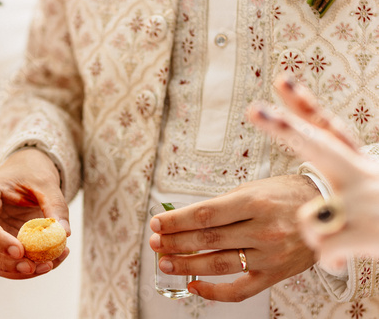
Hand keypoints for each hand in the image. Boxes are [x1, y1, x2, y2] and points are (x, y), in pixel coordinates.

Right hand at [0, 148, 70, 278]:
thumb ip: (55, 205)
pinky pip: (5, 263)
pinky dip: (24, 268)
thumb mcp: (46, 182)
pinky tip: (49, 262)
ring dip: (17, 270)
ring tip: (49, 265)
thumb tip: (64, 233)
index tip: (20, 251)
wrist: (27, 171)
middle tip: (34, 267)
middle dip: (6, 262)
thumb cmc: (32, 172)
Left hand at [149, 175, 318, 301]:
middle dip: (174, 242)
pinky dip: (213, 292)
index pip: (204, 215)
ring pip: (217, 264)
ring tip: (165, 262)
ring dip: (186, 265)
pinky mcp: (274, 274)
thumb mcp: (252, 188)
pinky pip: (239, 289)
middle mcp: (262, 229)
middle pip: (206, 239)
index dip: (176, 221)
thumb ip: (221, 205)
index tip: (157, 223)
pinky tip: (194, 286)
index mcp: (253, 202)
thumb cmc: (285, 194)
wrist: (326, 210)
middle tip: (155, 243)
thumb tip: (185, 218)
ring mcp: (269, 255)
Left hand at [248, 75, 378, 269]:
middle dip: (283, 128)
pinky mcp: (364, 233)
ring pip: (308, 218)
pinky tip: (341, 260)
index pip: (324, 127)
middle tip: (254, 108)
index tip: (282, 80)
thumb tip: (301, 138)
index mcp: (353, 160)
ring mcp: (361, 202)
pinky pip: (324, 248)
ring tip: (337, 238)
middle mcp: (357, 173)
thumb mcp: (361, 177)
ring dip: (315, 234)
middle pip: (317, 146)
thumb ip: (331, 160)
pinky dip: (329, 260)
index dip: (303, 104)